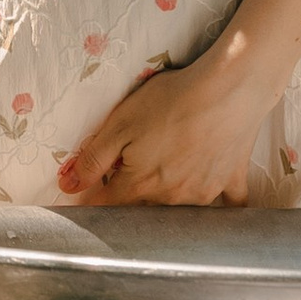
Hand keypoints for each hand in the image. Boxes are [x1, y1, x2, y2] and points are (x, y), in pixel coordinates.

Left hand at [60, 47, 272, 207]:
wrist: (230, 89)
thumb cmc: (172, 101)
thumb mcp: (120, 125)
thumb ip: (92, 160)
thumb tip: (68, 188)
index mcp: (141, 185)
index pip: (108, 205)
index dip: (93, 203)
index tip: (86, 202)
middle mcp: (172, 198)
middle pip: (144, 210)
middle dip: (132, 203)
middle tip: (127, 184)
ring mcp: (205, 193)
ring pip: (181, 210)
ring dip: (169, 204)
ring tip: (166, 185)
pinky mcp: (232, 180)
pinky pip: (228, 203)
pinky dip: (222, 206)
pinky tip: (216, 202)